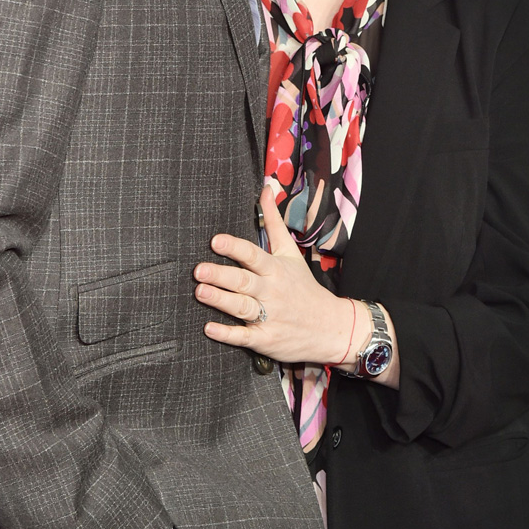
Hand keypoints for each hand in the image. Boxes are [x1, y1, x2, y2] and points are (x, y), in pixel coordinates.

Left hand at [194, 186, 358, 365]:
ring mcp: (269, 316)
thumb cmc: (303, 286)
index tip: (216, 241)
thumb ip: (274, 222)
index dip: (234, 247)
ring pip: (242, 307)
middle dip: (221, 275)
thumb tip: (266, 190)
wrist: (330, 327)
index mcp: (275, 269)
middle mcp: (271, 291)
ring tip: (200, 291)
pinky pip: (244, 337)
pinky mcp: (266, 339)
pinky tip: (209, 328)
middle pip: (244, 281)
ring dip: (220, 300)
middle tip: (199, 270)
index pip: (253, 255)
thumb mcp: (291, 253)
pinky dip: (227, 334)